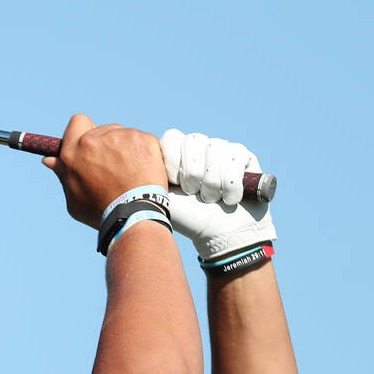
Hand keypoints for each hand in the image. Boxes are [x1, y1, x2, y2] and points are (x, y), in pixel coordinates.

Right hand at [44, 114, 167, 228]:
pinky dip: (144, 152)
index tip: (89, 145)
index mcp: (73, 151)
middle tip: (113, 167)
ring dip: (126, 148)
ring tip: (130, 173)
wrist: (135, 215)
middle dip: (106, 145)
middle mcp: (94, 139)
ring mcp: (121, 136)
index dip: (83, 131)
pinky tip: (144, 170)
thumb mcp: (74, 197)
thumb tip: (49, 160)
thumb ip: (63, 174)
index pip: (77, 122)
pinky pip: (143, 140)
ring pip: (123, 135)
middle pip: (102, 130)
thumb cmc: (101, 211)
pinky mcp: (143, 138)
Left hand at [159, 129, 275, 259]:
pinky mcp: (243, 157)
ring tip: (211, 199)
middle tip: (193, 193)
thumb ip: (147, 176)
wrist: (221, 235)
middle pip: (193, 139)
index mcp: (177, 155)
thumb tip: (130, 161)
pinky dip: (231, 181)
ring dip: (212, 181)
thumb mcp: (161, 198)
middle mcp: (199, 149)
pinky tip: (231, 198)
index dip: (173, 160)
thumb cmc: (188, 219)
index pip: (172, 137)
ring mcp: (222, 150)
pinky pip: (236, 155)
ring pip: (215, 147)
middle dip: (193, 171)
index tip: (173, 183)